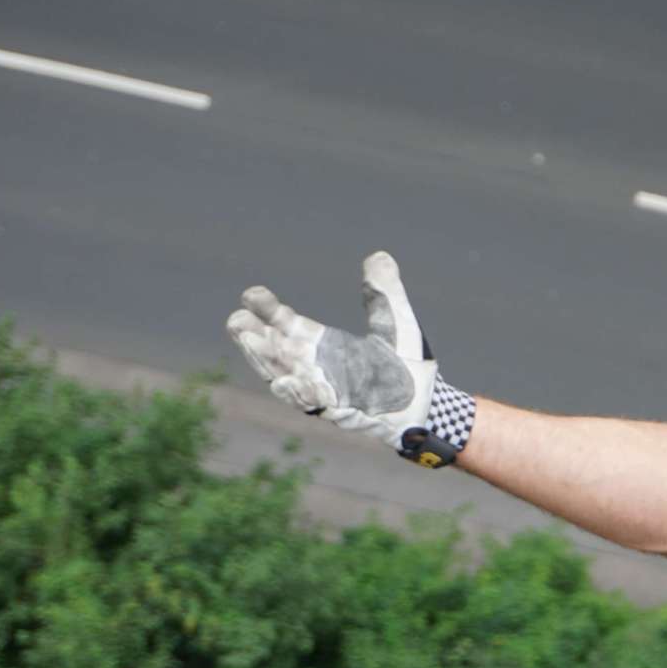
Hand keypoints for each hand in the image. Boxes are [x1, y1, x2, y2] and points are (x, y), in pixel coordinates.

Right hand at [226, 252, 462, 461]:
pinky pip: (316, 404)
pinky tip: (285, 381)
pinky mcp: (343, 412)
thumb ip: (385, 293)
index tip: (252, 294)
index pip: (286, 325)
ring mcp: (327, 392)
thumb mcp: (395, 323)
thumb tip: (380, 255)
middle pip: (276, 352)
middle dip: (255, 338)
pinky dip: (299, 393)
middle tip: (235, 321)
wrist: (430, 402)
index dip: (267, 310)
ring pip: (286, 377)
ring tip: (249, 342)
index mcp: (325, 345)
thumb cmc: (409, 366)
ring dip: (267, 361)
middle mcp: (318, 368)